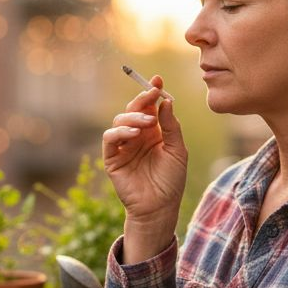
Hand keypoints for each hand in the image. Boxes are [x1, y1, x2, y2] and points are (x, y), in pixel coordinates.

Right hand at [102, 77, 186, 262]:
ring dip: (133, 116)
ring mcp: (124, 146)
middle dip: (142, 99)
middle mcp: (137, 135)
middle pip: (134, 109)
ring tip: (147, 122)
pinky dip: (119, 131)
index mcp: (154, 132)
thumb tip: (166, 102)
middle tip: (152, 94)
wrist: (160, 207)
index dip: (152, 92)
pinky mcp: (112, 158)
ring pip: (120, 119)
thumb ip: (171, 126)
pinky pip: (109, 138)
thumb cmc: (171, 181)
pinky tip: (133, 133)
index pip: (150, 106)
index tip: (158, 80)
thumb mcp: (178, 151)